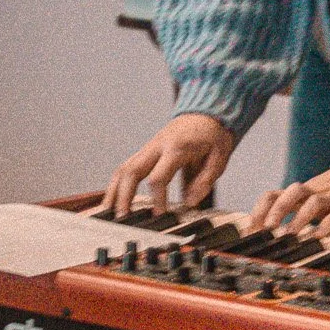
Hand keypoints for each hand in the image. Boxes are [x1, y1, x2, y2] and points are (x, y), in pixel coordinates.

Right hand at [102, 114, 234, 216]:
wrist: (206, 112)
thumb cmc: (213, 134)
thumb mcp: (220, 157)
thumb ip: (205, 181)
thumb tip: (190, 203)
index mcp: (176, 148)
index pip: (158, 177)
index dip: (157, 199)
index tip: (159, 215)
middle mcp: (157, 147)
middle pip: (131, 171)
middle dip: (124, 196)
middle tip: (123, 218)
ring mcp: (149, 147)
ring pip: (123, 168)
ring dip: (114, 191)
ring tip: (109, 212)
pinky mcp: (147, 151)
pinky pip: (127, 167)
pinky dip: (117, 183)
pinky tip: (114, 199)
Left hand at [249, 170, 329, 236]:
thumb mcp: (313, 196)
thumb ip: (294, 207)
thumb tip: (268, 226)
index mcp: (302, 192)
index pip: (273, 196)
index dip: (258, 211)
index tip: (249, 231)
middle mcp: (313, 192)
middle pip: (290, 193)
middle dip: (275, 211)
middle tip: (266, 229)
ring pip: (312, 202)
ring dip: (298, 219)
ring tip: (289, 235)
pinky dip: (326, 225)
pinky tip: (319, 236)